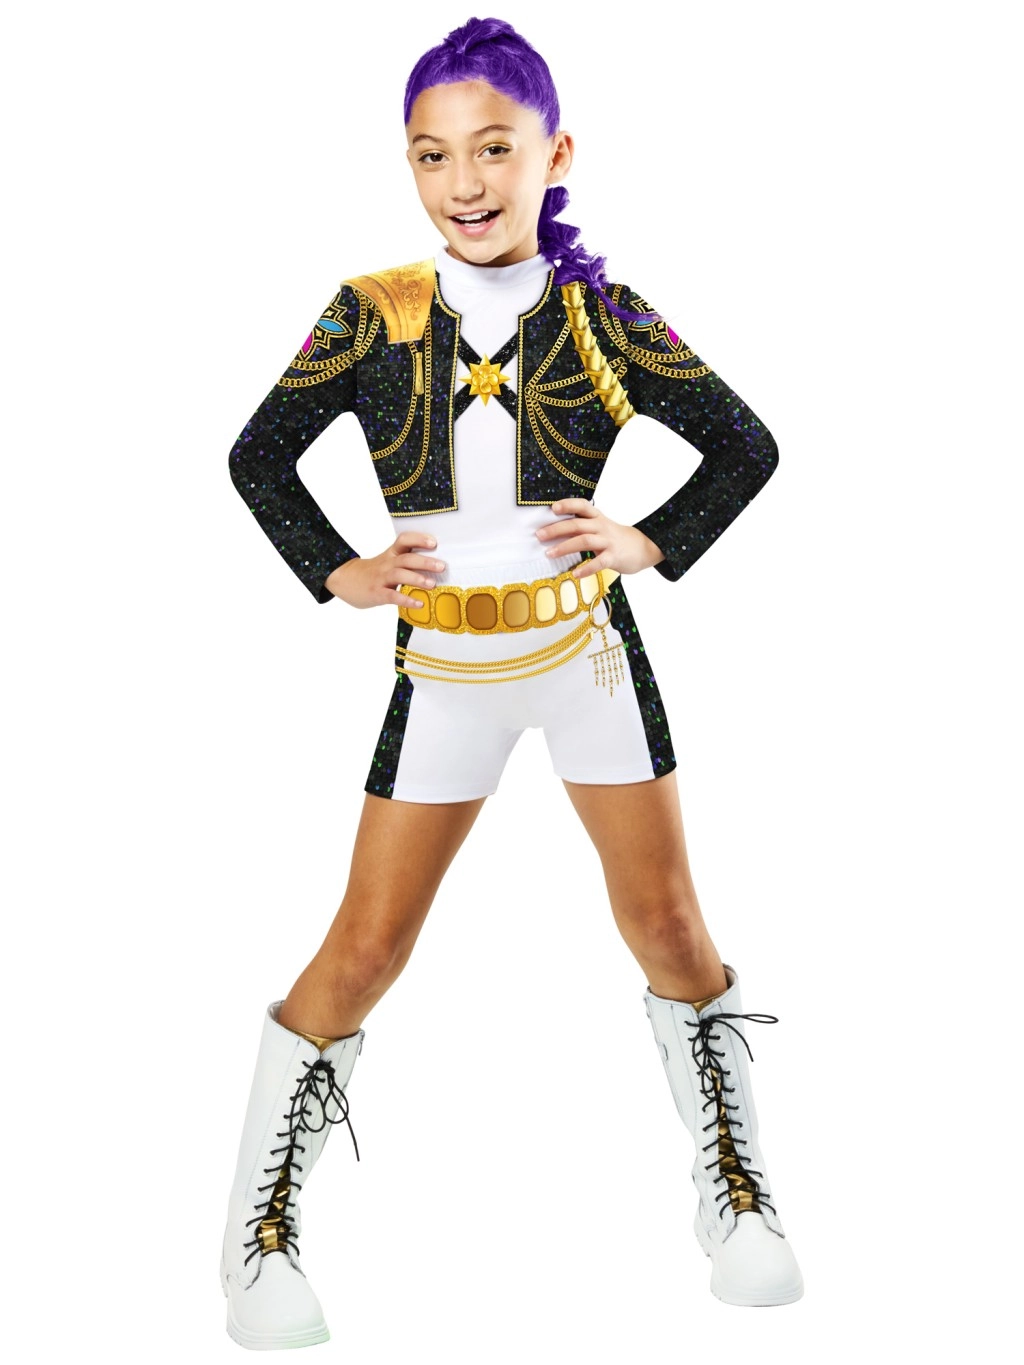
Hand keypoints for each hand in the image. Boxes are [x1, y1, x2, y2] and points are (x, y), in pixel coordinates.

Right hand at [323, 532, 444, 608]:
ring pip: (399, 574)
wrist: (343, 579)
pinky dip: (406, 600)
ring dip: (416, 578)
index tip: (434, 542)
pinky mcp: (376, 593)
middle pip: (406, 558)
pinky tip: (419, 604)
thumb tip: (435, 566)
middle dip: (425, 561)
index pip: (404, 540)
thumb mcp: (387, 561)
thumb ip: (405, 562)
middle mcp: (387, 564)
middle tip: (442, 566)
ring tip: (432, 584)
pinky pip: (392, 596)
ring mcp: (380, 578)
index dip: (418, 539)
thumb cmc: (371, 572)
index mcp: (391, 554)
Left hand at [535, 499, 664, 579]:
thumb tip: (555, 531)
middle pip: (577, 524)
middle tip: (539, 535)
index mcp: (598, 518)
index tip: (552, 508)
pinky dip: (586, 568)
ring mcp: (608, 542)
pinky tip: (575, 574)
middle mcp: (602, 527)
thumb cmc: (615, 539)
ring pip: (584, 541)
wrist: (644, 547)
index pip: (582, 506)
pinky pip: (599, 562)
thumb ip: (582, 527)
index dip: (568, 505)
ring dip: (565, 547)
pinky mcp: (614, 557)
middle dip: (556, 529)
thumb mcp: (601, 527)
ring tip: (549, 553)